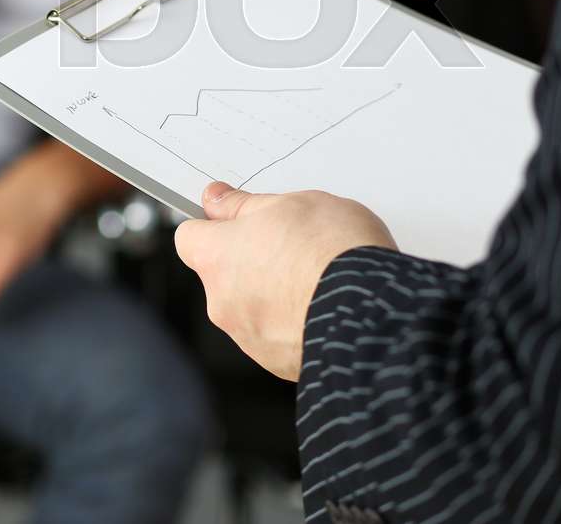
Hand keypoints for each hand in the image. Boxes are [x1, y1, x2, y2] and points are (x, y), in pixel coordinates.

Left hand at [174, 181, 394, 380]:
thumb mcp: (291, 203)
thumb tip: (218, 199)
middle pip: (221, 274)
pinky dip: (292, 322)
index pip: (189, 237)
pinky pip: (276, 335)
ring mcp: (248, 336)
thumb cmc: (332, 254)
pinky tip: (321, 306)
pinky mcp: (276, 362)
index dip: (212, 226)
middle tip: (289, 245)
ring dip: (271, 293)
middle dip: (248, 261)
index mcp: (215, 257)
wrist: (371, 312)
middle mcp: (222, 301)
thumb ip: (244, 205)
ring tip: (313, 277)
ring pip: (249, 306)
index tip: (233, 217)